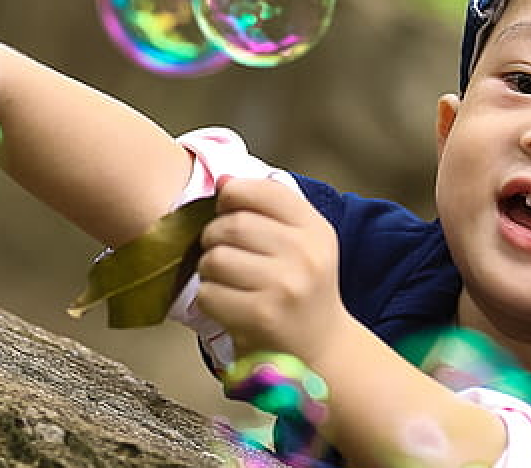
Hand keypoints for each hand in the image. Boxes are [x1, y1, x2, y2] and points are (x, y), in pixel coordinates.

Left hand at [195, 177, 345, 363]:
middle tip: (223, 253)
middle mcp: (305, 254)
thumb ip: (268, 209)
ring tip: (226, 281)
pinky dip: (209, 299)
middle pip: (232, 224)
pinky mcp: (261, 317)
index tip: (228, 210)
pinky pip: (208, 294)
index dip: (234, 194)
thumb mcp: (303, 244)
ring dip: (209, 270)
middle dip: (214, 237)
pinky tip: (228, 305)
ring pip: (215, 259)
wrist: (322, 351)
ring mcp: (284, 286)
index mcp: (316, 230)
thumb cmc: (302, 292)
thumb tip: (225, 180)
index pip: (265, 191)